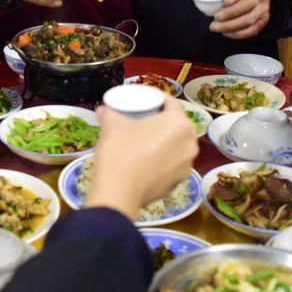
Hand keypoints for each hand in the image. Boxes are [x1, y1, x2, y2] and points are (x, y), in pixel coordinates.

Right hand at [85, 97, 198, 218]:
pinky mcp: (178, 183)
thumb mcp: (112, 125)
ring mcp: (186, 166)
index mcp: (179, 123)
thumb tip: (102, 110)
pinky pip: (171, 165)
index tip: (148, 101)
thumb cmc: (120, 150)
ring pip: (177, 147)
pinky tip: (147, 162)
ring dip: (165, 143)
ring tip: (146, 142)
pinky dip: (162, 161)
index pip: (172, 104)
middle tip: (145, 121)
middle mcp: (190, 143)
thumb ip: (109, 114)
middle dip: (163, 122)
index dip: (159, 100)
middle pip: (177, 126)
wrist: (118, 191)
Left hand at [187, 0, 271, 38]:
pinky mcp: (265, 18)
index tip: (224, 2)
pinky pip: (254, 29)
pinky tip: (226, 33)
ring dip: (232, 25)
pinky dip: (240, 33)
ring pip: (250, 18)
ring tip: (216, 28)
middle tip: (215, 19)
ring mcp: (266, 6)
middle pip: (248, 4)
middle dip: (231, 14)